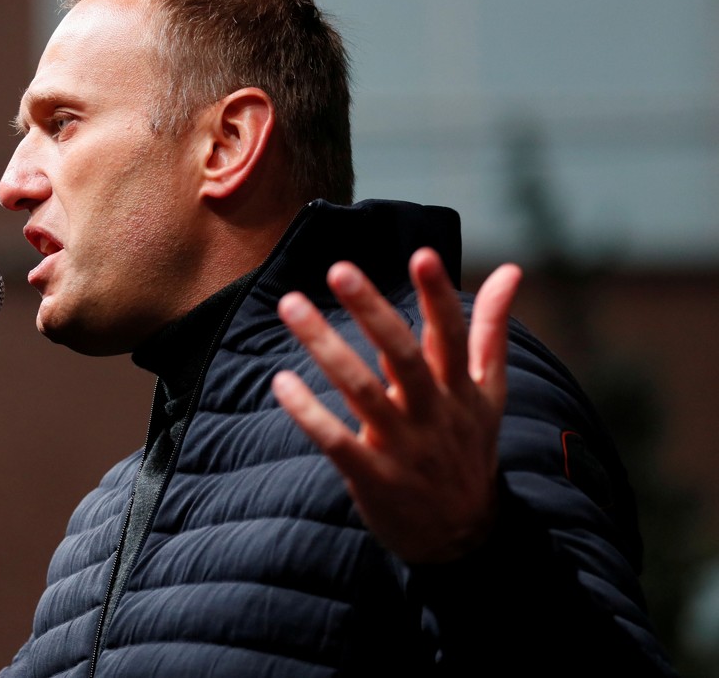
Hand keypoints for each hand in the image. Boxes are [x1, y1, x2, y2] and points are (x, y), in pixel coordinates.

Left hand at [270, 247, 521, 562]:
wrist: (464, 538)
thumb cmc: (468, 450)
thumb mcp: (490, 394)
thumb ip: (490, 330)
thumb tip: (512, 270)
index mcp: (460, 389)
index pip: (452, 335)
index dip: (439, 296)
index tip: (423, 255)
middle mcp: (434, 413)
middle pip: (403, 356)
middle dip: (372, 311)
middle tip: (339, 269)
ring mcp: (404, 447)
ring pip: (363, 391)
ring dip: (326, 347)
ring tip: (291, 304)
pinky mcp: (374, 478)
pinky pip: (337, 442)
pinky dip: (309, 414)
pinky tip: (280, 383)